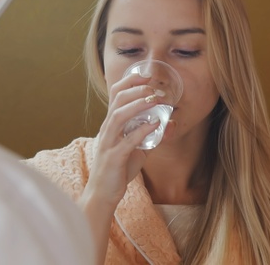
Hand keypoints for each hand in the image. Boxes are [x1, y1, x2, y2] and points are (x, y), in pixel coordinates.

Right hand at [85, 73, 161, 208]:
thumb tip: (167, 124)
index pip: (115, 95)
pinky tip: (155, 124)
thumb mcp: (136, 150)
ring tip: (154, 99)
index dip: (129, 82)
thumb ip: (148, 136)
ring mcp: (108, 142)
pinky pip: (128, 140)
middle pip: (117, 100)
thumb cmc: (117, 170)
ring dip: (138, 105)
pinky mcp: (113, 157)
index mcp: (110, 124)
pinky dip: (142, 130)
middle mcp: (107, 130)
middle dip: (136, 89)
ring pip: (119, 116)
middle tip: (154, 86)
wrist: (102, 194)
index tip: (146, 75)